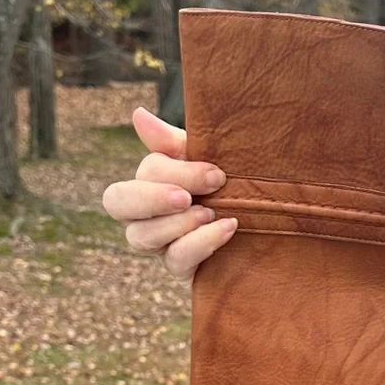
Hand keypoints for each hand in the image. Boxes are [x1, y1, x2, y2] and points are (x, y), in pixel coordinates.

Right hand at [102, 107, 236, 280]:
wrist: (268, 222)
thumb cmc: (230, 184)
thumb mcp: (207, 158)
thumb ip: (173, 142)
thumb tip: (138, 114)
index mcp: (151, 178)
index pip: (142, 173)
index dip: (173, 173)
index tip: (216, 175)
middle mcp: (145, 212)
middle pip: (117, 203)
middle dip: (152, 198)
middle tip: (186, 198)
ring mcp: (160, 244)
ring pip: (140, 236)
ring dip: (176, 223)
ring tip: (211, 213)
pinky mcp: (181, 269)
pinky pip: (175, 261)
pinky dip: (200, 243)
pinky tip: (227, 229)